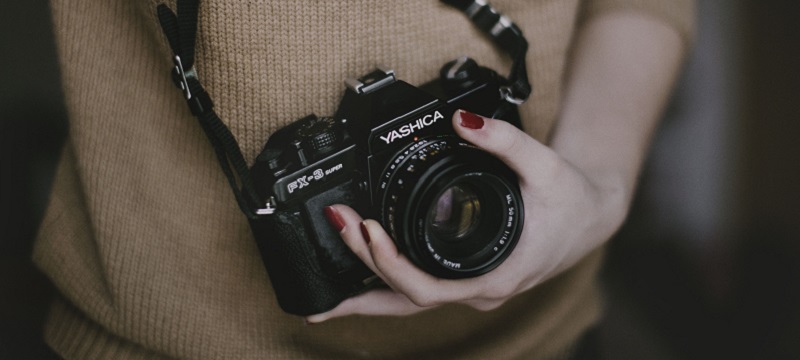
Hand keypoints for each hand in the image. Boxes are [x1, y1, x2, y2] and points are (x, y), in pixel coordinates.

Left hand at [306, 109, 628, 322]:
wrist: (590, 216)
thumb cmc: (571, 200)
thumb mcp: (545, 164)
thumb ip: (504, 140)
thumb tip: (462, 121)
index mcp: (496, 275)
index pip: (428, 288)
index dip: (391, 264)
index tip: (366, 230)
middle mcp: (479, 291)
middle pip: (408, 300)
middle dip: (364, 272)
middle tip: (337, 226)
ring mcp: (471, 289)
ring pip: (410, 304)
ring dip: (368, 293)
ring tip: (323, 298)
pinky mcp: (466, 279)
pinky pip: (419, 292)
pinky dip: (386, 287)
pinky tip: (360, 280)